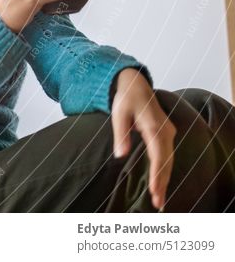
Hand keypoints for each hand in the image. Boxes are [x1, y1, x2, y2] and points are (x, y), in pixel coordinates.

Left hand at [111, 68, 175, 209]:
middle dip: (162, 183)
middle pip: (166, 162)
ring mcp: (167, 133)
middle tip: (158, 203)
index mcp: (154, 127)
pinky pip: (167, 156)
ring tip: (159, 198)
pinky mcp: (165, 135)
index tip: (153, 189)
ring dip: (164, 179)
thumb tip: (121, 155)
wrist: (134, 84)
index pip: (158, 156)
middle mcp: (165, 132)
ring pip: (169, 161)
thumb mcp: (118, 114)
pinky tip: (160, 182)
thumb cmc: (125, 98)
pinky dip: (164, 170)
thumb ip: (121, 134)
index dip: (157, 174)